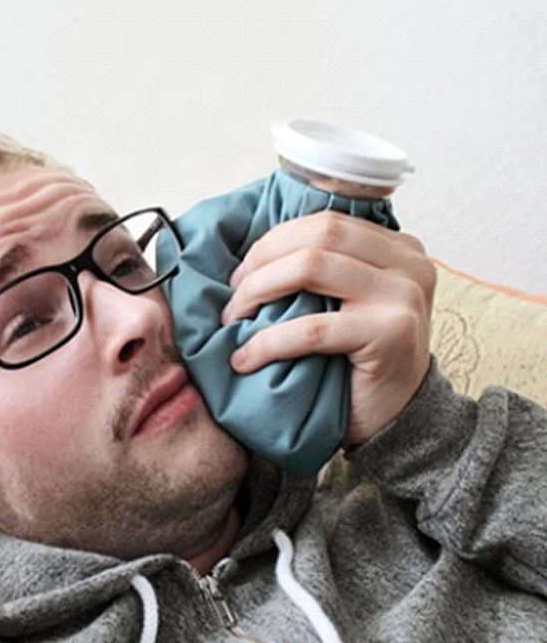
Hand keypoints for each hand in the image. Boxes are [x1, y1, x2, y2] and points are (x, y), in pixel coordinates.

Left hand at [220, 211, 435, 445]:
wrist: (398, 418)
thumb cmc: (362, 361)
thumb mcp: (351, 302)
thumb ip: (327, 270)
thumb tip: (255, 252)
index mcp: (399, 249)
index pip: (326, 223)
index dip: (275, 241)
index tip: (243, 272)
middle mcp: (409, 264)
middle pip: (318, 236)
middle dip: (263, 260)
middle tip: (234, 294)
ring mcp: (403, 296)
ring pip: (311, 268)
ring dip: (258, 291)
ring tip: (233, 319)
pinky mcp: (390, 334)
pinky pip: (311, 328)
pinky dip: (268, 341)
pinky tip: (246, 358)